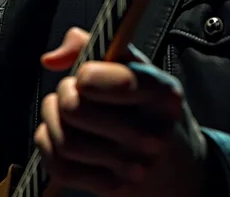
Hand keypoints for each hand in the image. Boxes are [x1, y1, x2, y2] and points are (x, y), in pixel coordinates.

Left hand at [34, 27, 206, 196]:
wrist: (180, 170)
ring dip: (52, 119)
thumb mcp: (140, 70)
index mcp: (161, 94)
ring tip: (65, 113)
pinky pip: (59, 166)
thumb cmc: (151, 109)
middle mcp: (150, 133)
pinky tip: (62, 135)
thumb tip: (51, 59)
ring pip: (64, 139)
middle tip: (71, 92)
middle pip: (74, 108)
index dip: (82, 74)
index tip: (86, 74)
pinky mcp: (113, 190)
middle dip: (63, 93)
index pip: (98, 80)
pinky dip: (49, 146)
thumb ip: (98, 47)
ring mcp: (132, 167)